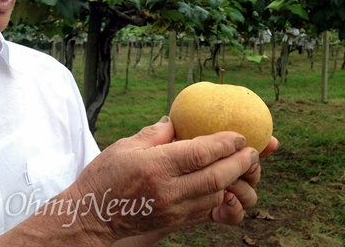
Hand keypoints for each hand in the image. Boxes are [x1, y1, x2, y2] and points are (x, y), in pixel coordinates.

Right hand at [68, 117, 263, 243]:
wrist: (93, 214)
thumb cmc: (105, 176)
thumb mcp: (125, 146)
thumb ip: (155, 134)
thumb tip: (176, 123)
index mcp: (155, 166)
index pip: (199, 154)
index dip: (224, 143)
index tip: (238, 135)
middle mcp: (168, 190)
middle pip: (215, 177)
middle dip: (240, 163)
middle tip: (252, 151)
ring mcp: (173, 210)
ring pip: (216, 196)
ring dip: (235, 181)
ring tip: (245, 168)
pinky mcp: (174, 223)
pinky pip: (207, 211)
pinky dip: (222, 198)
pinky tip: (227, 187)